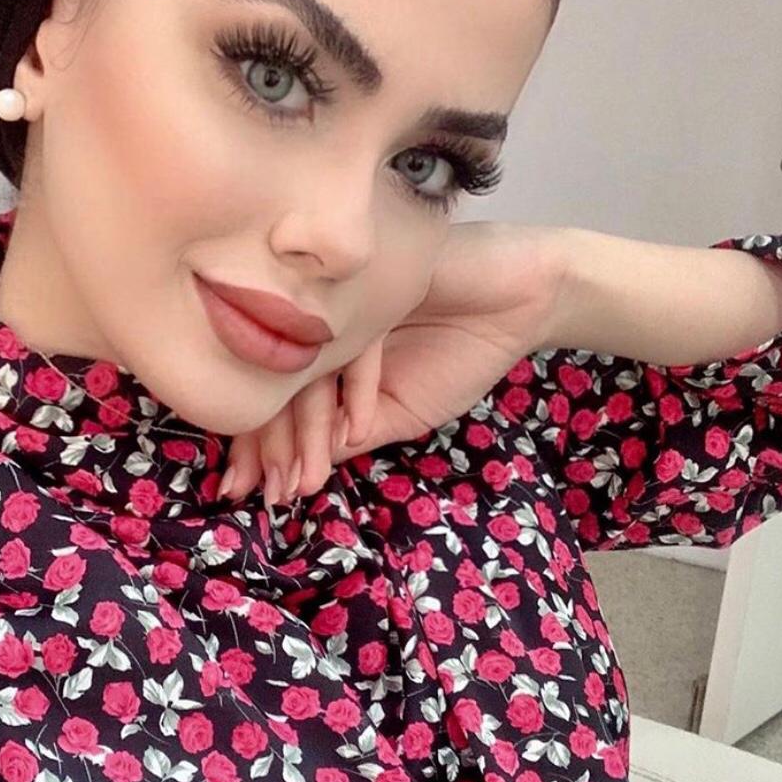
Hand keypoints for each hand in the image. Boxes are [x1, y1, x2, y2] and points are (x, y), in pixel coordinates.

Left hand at [218, 220, 574, 504]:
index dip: (266, 448)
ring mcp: (346, 302)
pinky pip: (354, 343)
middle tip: (274, 494)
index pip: (278, 397)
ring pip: (309, 367)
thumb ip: (350, 436)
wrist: (519, 304)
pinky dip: (355, 390)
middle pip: (279, 382)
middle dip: (273, 446)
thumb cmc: (459, 353)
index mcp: (323, 347)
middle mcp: (324, 321)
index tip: (262, 495)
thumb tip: (295, 473)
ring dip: (310, 429)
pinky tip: (358, 429)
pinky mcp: (376, 286)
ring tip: (310, 478)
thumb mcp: (399, 412)